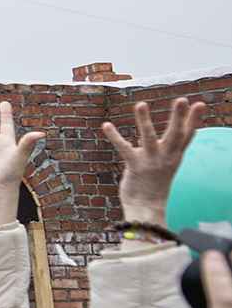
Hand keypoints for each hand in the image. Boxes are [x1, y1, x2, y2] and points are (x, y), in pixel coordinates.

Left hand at [101, 96, 207, 227]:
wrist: (147, 208)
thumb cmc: (154, 185)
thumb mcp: (166, 164)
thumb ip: (167, 148)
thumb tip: (168, 134)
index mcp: (174, 156)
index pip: (187, 135)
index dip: (194, 119)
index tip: (200, 104)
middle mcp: (166, 157)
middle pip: (175, 134)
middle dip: (179, 116)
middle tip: (183, 99)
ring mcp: (151, 161)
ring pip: (148, 137)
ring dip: (144, 120)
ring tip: (141, 104)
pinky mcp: (135, 166)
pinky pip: (124, 148)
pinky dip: (115, 136)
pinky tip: (106, 125)